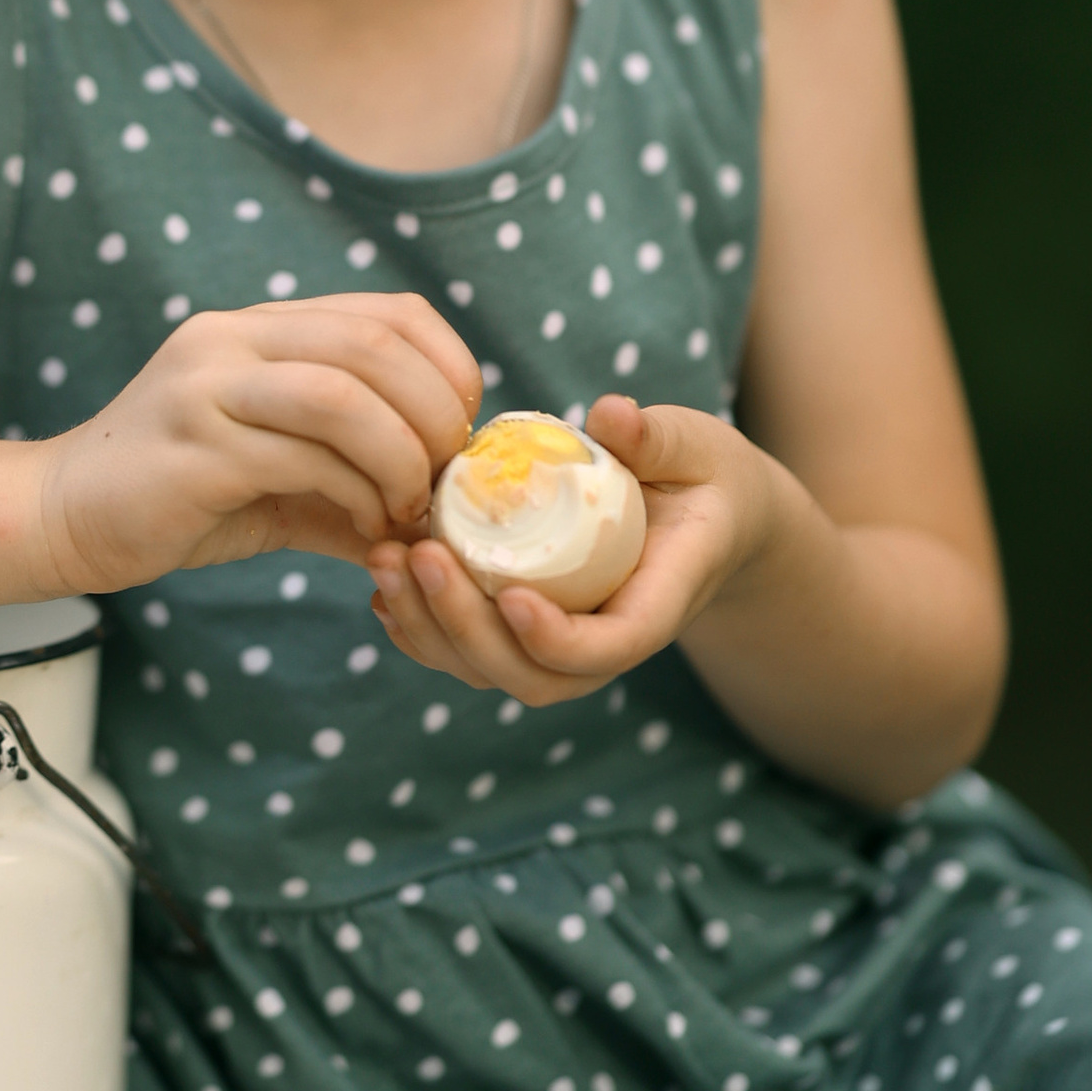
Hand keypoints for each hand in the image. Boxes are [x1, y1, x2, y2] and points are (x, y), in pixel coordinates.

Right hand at [36, 296, 478, 595]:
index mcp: (259, 329)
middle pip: (373, 343)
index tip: (463, 428)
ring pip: (341, 395)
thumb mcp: (280, 476)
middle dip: (434, 412)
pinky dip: (353, 492)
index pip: (387, 311)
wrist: (61, 517)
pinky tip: (362, 526)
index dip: (448, 364)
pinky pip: (300, 458)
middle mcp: (232, 341)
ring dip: (399, 454)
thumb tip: (441, 512)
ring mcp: (206, 388)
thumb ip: (352, 474)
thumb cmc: (180, 497)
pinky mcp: (192, 448)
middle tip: (446, 475)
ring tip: (407, 505)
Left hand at [364, 392, 788, 709]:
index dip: (557, 639)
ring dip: (430, 628)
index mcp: (659, 601)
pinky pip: (469, 652)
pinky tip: (384, 588)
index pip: (610, 647)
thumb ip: (657, 438)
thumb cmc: (702, 476)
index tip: (513, 596)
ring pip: (490, 671)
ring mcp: (563, 644)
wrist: (707, 516)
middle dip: (467, 628)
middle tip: (420, 557)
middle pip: (533, 675)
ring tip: (385, 562)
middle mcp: (607, 640)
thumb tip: (612, 416)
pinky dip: (421, 630)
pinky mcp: (527, 631)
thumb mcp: (696, 447)